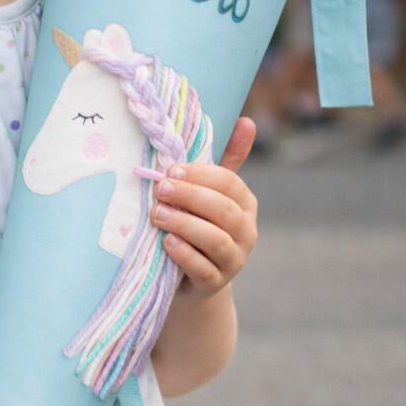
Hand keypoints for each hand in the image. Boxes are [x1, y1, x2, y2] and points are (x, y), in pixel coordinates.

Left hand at [150, 117, 258, 297]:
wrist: (189, 279)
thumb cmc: (196, 223)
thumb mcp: (207, 192)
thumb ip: (223, 160)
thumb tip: (247, 121)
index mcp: (244, 203)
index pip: (229, 183)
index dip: (200, 175)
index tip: (171, 170)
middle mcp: (246, 231)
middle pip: (222, 210)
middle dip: (190, 196)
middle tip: (160, 189)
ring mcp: (234, 259)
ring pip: (215, 239)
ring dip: (184, 224)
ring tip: (158, 214)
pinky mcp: (216, 283)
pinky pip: (203, 269)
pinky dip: (185, 254)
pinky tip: (166, 243)